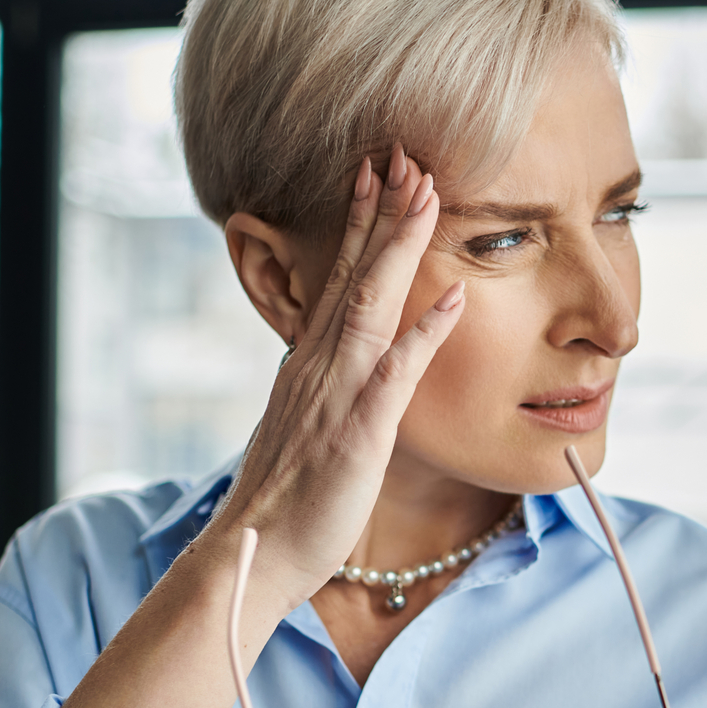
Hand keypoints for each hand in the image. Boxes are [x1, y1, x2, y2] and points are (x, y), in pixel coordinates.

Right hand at [204, 145, 463, 609]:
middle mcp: (319, 366)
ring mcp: (336, 394)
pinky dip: (424, 331)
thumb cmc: (286, 502)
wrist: (253, 555)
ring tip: (426, 192)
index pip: (339, 277)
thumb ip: (322, 389)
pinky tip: (453, 295)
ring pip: (372, 303)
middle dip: (382, 210)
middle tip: (405, 152)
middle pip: (355, 273)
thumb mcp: (305, 429)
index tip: (376, 172)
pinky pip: (395, 372)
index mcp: (309, 363)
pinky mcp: (357, 431)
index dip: (361, 224)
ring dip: (401, 246)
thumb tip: (333, 362)